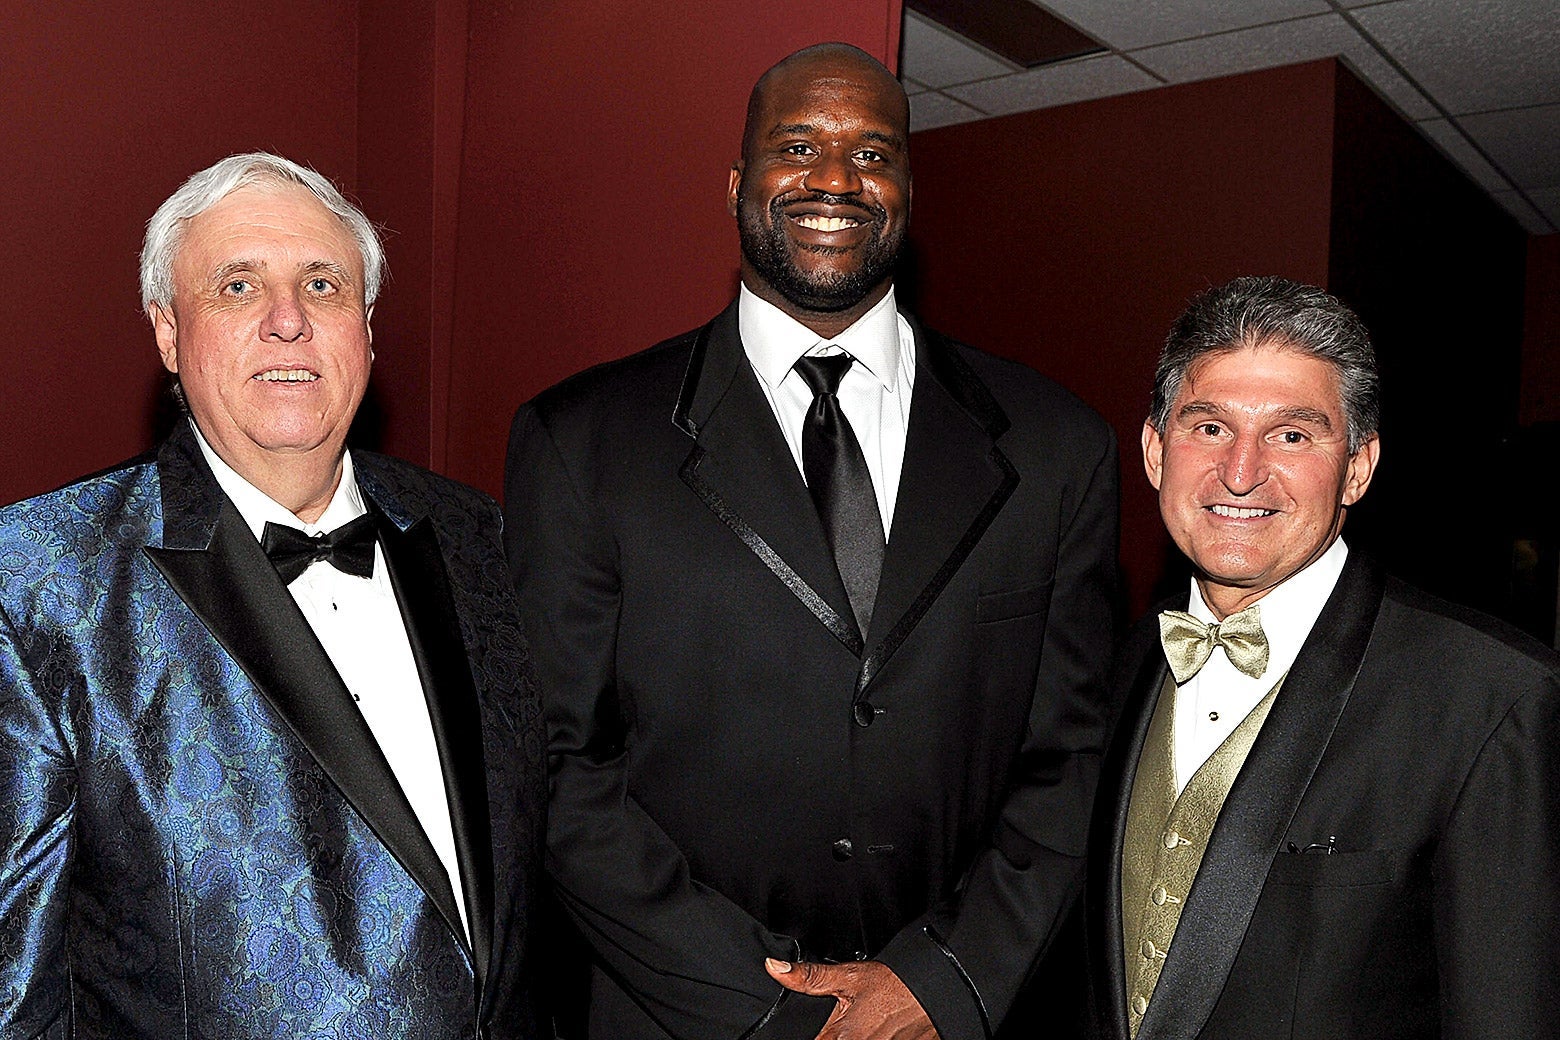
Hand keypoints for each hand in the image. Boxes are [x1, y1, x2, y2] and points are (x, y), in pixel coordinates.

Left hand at [766, 957, 939, 1039]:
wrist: (935, 992)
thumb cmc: (894, 985)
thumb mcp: (848, 975)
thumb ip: (810, 978)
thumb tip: (775, 968)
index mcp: (844, 1038)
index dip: (815, 1034)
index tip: (831, 1021)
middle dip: (835, 1033)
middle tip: (849, 1017)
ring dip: (854, 1033)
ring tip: (865, 1019)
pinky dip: (873, 1036)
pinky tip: (876, 1026)